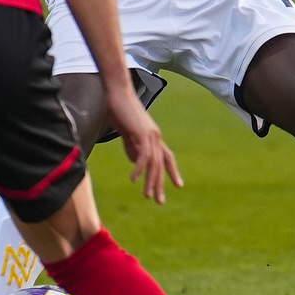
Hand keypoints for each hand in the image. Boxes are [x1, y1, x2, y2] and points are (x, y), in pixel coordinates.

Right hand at [106, 87, 183, 203]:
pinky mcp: (142, 133)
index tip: (178, 185)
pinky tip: (134, 179)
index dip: (173, 171)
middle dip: (161, 184)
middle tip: (159, 201)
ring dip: (151, 181)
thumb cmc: (119, 110)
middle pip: (162, 164)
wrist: (116, 92)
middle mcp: (156, 136)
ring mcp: (151, 134)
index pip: (167, 157)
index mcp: (153, 136)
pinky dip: (139, 168)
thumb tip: (137, 162)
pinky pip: (144, 156)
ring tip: (147, 196)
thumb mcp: (126, 133)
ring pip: (155, 163)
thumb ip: (132, 146)